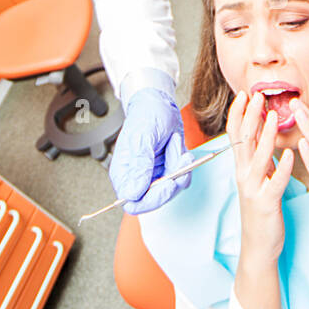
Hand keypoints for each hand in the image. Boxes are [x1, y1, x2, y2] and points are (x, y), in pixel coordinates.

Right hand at [109, 87, 190, 214]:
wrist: (160, 105)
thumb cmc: (146, 116)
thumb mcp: (142, 138)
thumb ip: (139, 165)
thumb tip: (132, 193)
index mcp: (123, 174)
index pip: (133, 203)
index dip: (152, 198)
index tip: (168, 182)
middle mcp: (137, 179)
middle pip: (156, 200)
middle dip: (172, 180)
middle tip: (181, 159)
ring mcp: (154, 177)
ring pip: (173, 189)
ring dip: (179, 166)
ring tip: (174, 143)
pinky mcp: (167, 172)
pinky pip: (182, 178)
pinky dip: (185, 163)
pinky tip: (178, 146)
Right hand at [227, 89, 293, 266]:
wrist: (258, 245)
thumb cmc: (262, 209)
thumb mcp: (257, 178)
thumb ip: (258, 157)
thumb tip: (260, 132)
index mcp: (243, 167)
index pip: (236, 134)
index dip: (239, 113)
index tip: (245, 94)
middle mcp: (243, 175)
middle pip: (243, 140)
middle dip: (250, 116)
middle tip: (258, 95)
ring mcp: (252, 189)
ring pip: (257, 157)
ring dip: (265, 136)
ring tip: (273, 117)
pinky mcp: (265, 203)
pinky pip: (274, 182)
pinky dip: (280, 167)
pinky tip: (290, 154)